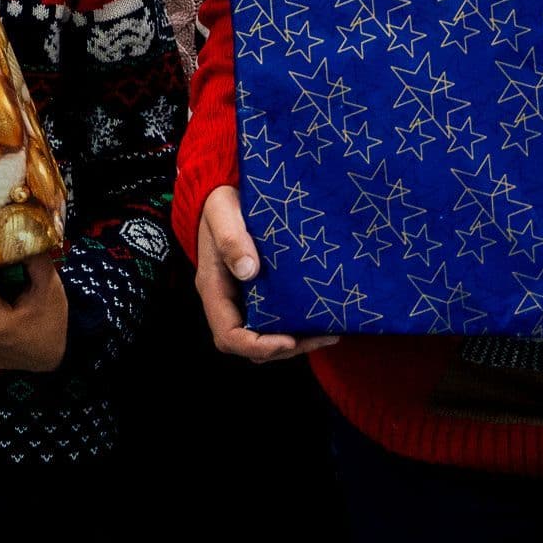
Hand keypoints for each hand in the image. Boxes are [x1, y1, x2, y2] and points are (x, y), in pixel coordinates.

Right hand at [195, 185, 335, 361]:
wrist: (222, 194)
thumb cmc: (220, 203)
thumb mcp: (222, 213)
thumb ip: (232, 239)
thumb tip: (249, 271)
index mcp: (214, 288)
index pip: (229, 335)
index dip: (258, 346)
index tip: (289, 339)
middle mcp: (227, 301)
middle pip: (250, 344)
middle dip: (285, 349)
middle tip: (320, 337)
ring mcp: (243, 299)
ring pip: (265, 337)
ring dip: (296, 342)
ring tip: (329, 332)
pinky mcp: (259, 293)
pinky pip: (275, 320)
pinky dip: (298, 326)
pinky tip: (323, 318)